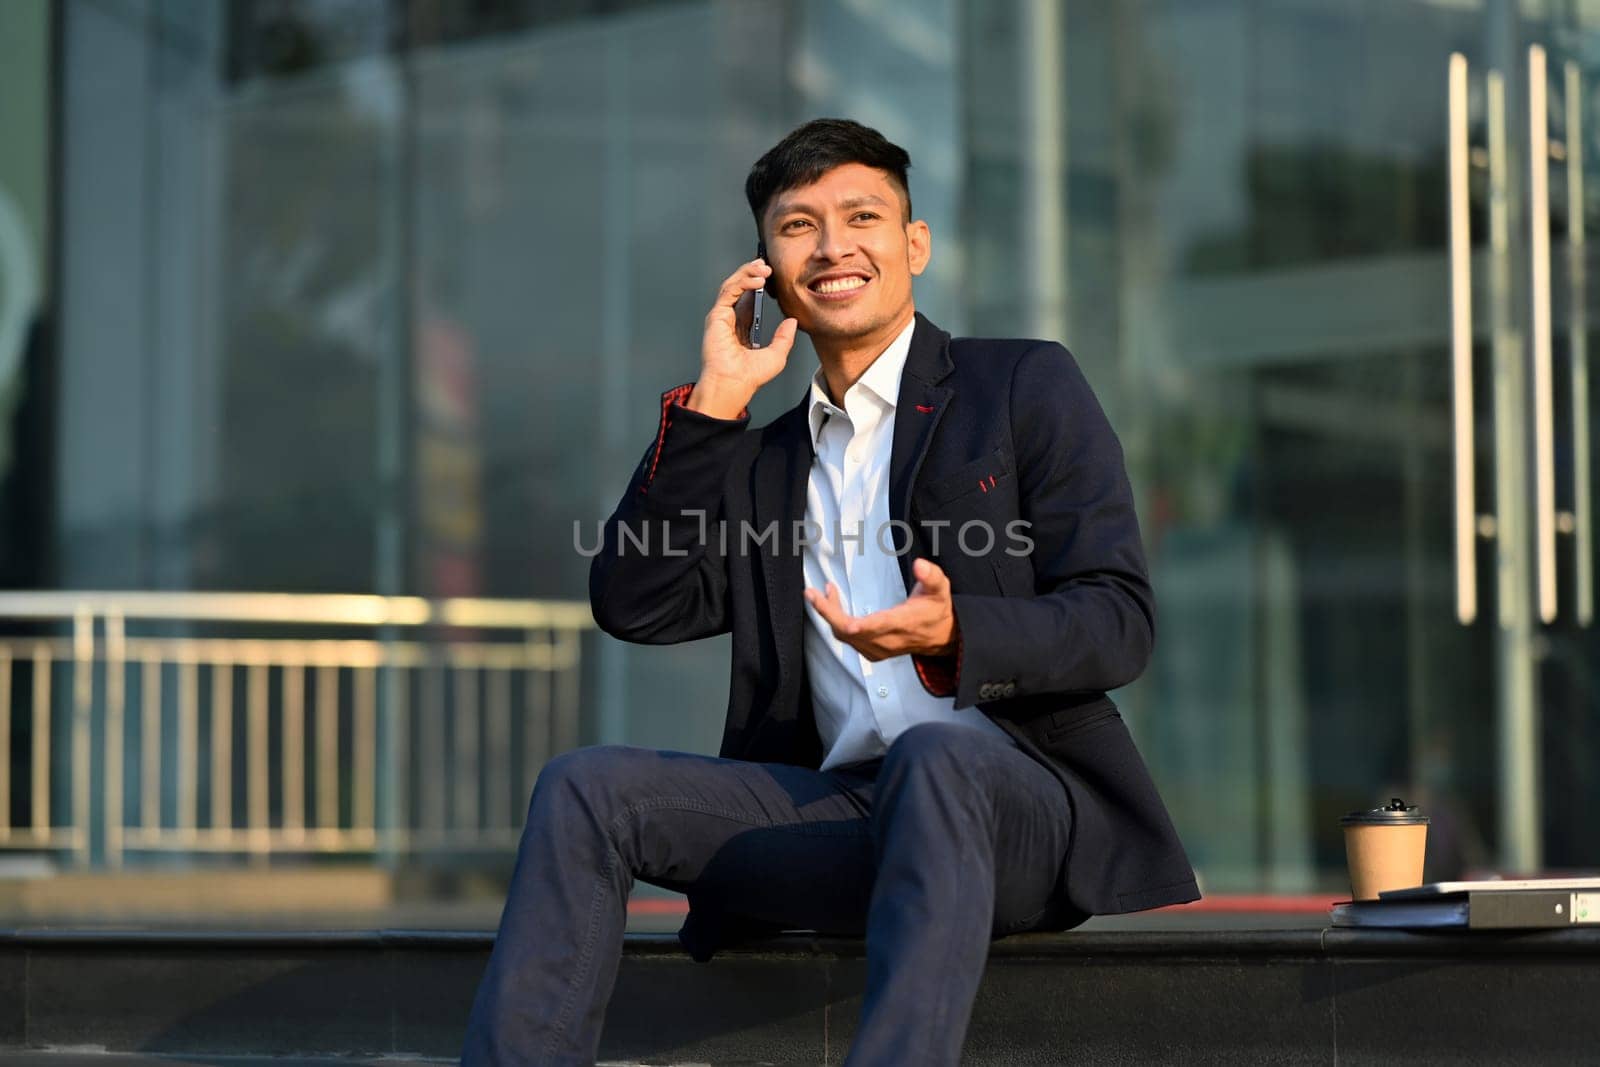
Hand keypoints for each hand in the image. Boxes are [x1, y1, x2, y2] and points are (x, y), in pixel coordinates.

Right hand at [688, 259, 799, 418]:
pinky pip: (730, 291)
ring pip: (733, 285)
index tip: (771, 276)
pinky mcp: (716, 315)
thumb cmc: (749, 377)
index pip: (749, 299)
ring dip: (748, 273)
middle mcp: (730, 320)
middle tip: (766, 266)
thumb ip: (784, 337)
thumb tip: (792, 322)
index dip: (759, 286)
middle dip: (752, 273)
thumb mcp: (776, 355)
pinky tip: (757, 280)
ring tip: (764, 269)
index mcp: (741, 328)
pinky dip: (743, 282)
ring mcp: (721, 317)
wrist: (734, 384)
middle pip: (740, 288)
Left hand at [804, 558, 957, 660]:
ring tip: (821, 592)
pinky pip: (846, 639)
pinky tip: (832, 604)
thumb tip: (920, 565)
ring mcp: (877, 648)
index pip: (877, 626)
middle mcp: (887, 640)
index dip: (857, 624)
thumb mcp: (940, 589)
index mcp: (902, 623)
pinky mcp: (871, 651)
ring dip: (829, 614)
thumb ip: (931, 576)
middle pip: (849, 631)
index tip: (843, 618)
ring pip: (843, 635)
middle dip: (827, 612)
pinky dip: (835, 622)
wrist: (941, 637)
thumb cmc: (936, 610)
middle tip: (811, 593)